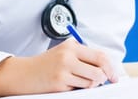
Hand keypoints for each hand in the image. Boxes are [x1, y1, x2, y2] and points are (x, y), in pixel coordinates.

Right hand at [0, 39, 117, 96]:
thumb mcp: (64, 54)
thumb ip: (83, 58)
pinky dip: (79, 89)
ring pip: (91, 82)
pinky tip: (70, 85)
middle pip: (99, 69)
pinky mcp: (59, 84)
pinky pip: (79, 89)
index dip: (111, 67)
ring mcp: (63, 70)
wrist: (23, 73)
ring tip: (80, 82)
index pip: (100, 55)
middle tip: (104, 82)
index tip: (114, 75)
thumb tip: (105, 69)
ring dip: (91, 85)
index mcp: (72, 46)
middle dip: (104, 78)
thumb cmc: (46, 64)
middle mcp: (68, 56)